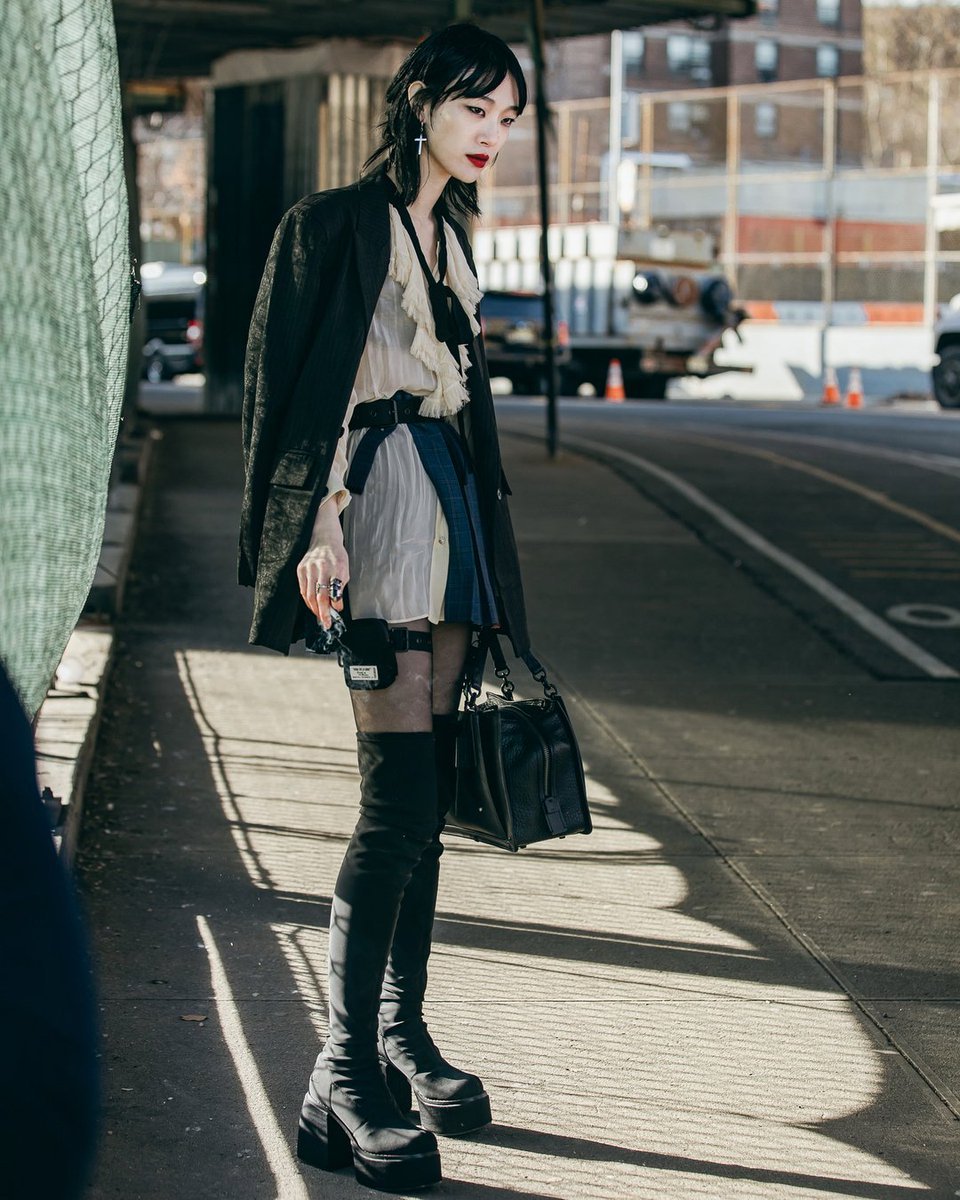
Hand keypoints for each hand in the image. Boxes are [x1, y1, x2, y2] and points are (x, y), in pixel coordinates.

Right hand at [297, 501, 348, 627]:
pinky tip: (312, 606)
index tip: (337, 612)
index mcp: (335, 566)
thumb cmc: (337, 555)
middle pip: (319, 595)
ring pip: (309, 595)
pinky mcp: (300, 570)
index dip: (335, 603)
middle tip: (326, 623)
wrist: (324, 539)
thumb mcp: (345, 569)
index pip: (334, 590)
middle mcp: (320, 567)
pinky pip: (302, 589)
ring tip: (320, 617)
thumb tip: (336, 605)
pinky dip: (307, 600)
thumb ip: (341, 586)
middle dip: (323, 612)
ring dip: (314, 609)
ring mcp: (308, 568)